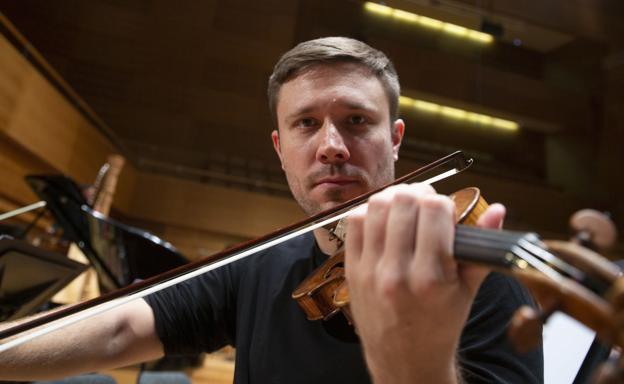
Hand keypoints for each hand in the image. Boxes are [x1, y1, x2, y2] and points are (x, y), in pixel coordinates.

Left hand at [344, 183, 504, 383]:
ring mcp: (369, 269)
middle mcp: (396, 271)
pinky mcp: (351, 269)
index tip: (447, 212)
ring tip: (406, 208)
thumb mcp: (468, 290)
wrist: (403, 359)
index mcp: (430, 277)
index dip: (444, 202)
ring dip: (395, 199)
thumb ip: (482, 248)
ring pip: (376, 205)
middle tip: (427, 205)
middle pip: (403, 201)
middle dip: (420, 195)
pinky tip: (384, 219)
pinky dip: (369, 212)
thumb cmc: (439, 324)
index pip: (434, 210)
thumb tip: (497, 209)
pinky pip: (353, 221)